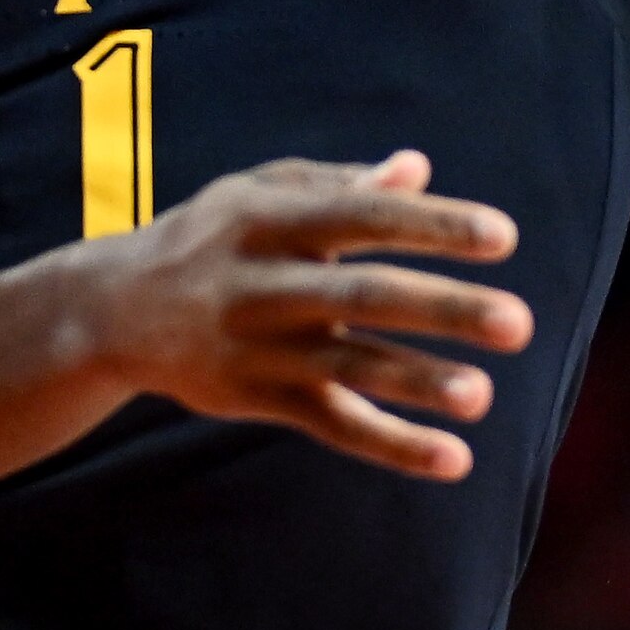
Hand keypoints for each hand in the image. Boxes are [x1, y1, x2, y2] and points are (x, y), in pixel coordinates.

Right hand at [43, 149, 528, 478]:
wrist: (111, 309)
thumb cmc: (208, 235)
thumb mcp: (259, 193)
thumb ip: (339, 185)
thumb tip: (418, 170)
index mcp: (271, 217)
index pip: (363, 217)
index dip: (433, 225)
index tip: (503, 237)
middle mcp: (264, 282)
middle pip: (364, 295)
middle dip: (442, 309)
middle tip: (519, 322)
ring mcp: (259, 346)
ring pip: (349, 368)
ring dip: (418, 383)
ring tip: (484, 396)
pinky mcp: (256, 399)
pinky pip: (332, 425)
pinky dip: (392, 444)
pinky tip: (454, 459)